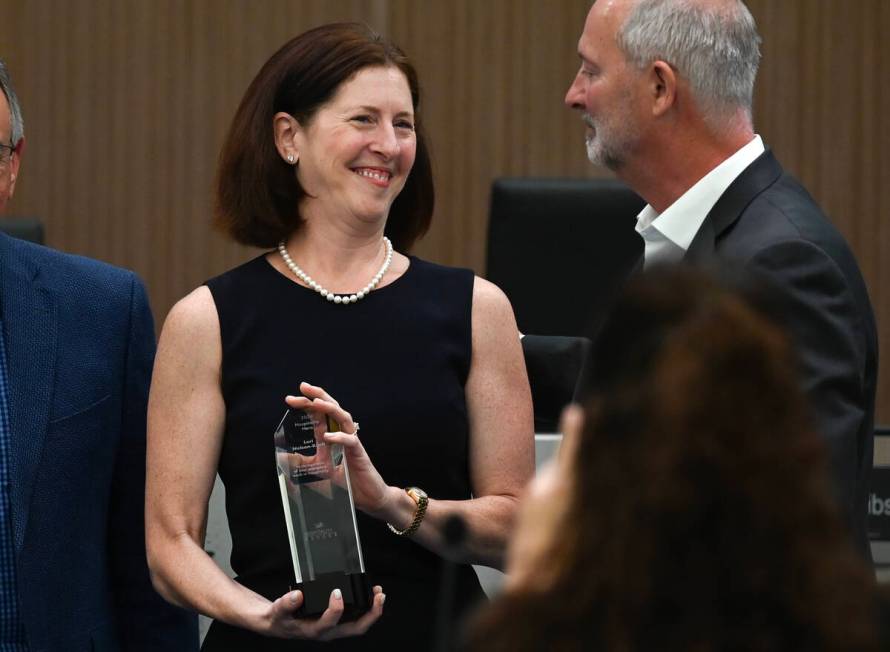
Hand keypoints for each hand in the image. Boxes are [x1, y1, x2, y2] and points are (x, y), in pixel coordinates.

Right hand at [264, 585, 384, 639]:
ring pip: (360, 624)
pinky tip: (370, 594)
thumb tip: (297, 595)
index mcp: (315, 630)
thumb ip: (286, 604)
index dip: (336, 610)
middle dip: (371, 614)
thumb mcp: (278, 611)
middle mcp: (329, 632)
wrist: (279, 624)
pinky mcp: (338, 622)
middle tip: (379, 596)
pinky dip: (366, 607)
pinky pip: (357, 618)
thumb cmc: (280, 618)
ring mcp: (336, 628)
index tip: (336, 592)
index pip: (330, 623)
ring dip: (372, 610)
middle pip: (356, 628)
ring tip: (379, 593)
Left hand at [285, 383, 391, 515]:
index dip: (306, 404)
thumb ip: (302, 462)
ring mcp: (352, 443)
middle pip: (332, 408)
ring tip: (316, 402)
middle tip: (302, 388)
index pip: (319, 414)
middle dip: (318, 396)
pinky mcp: (359, 455)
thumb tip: (282, 456)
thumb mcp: (318, 470)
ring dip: (330, 408)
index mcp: (331, 436)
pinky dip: (339, 437)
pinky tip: (328, 436)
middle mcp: (342, 435)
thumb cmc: (346, 482)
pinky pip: (351, 441)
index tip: (290, 398)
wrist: (367, 496)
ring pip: (343, 418)